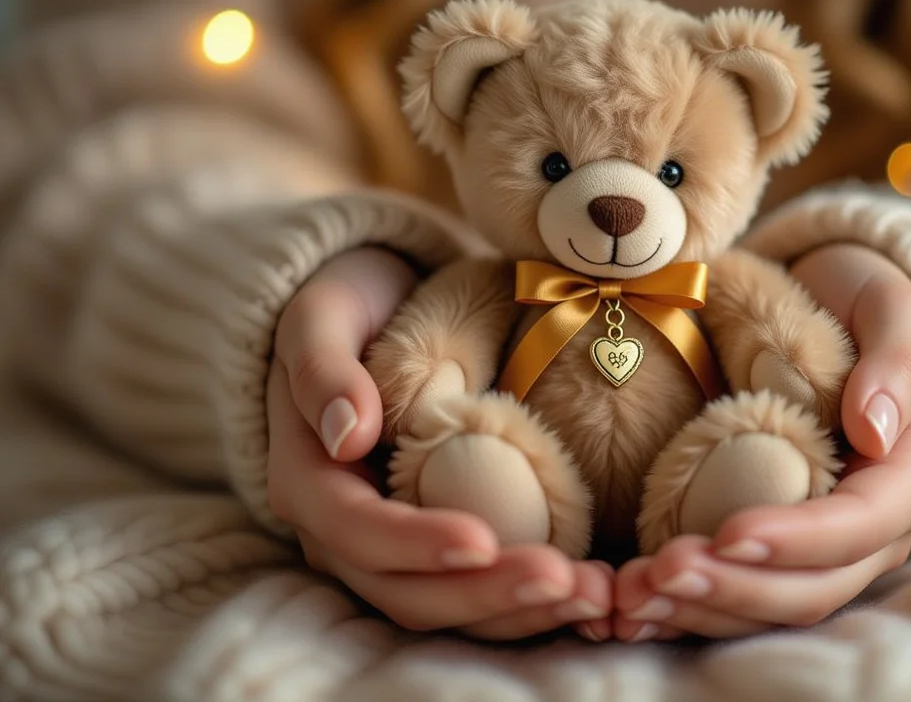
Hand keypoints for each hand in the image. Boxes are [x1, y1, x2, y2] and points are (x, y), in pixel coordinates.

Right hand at [266, 247, 613, 640]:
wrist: (372, 313)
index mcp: (307, 480)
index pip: (356, 531)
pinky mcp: (431, 548)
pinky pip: (474, 591)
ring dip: (517, 614)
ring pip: (445, 605)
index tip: (483, 541)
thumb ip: (322, 368)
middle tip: (566, 584)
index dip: (414, 544)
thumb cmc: (349, 308)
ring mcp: (387, 548)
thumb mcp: (322, 315)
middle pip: (405, 591)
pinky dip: (527, 604)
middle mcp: (340, 533)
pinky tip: (588, 595)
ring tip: (592, 599)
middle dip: (485, 596)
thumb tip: (346, 435)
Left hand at [613, 243, 910, 639]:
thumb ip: (898, 359)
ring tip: (631, 601)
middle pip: (812, 588)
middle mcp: (873, 533)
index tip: (727, 535)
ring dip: (700, 612)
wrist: (831, 312)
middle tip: (658, 575)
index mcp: (909, 477)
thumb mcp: (894, 307)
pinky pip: (738, 598)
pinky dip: (686, 611)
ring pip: (770, 608)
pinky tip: (629, 610)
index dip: (796, 541)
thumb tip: (876, 432)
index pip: (859, 527)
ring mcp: (824, 550)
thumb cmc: (861, 305)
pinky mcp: (777, 551)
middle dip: (735, 590)